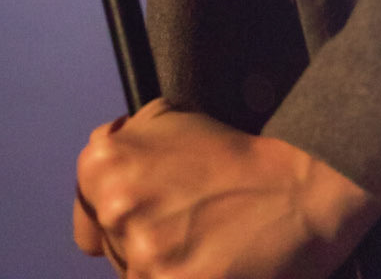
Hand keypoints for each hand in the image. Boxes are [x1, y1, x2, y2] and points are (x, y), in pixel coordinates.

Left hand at [73, 99, 380, 277]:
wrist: (294, 190)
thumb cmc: (232, 156)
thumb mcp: (167, 119)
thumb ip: (122, 143)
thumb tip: (98, 184)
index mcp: (105, 164)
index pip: (85, 218)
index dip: (114, 221)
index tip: (144, 222)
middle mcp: (117, 209)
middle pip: (113, 252)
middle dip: (143, 244)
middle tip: (188, 225)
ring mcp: (142, 255)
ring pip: (137, 275)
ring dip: (165, 268)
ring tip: (204, 246)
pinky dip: (183, 276)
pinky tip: (212, 262)